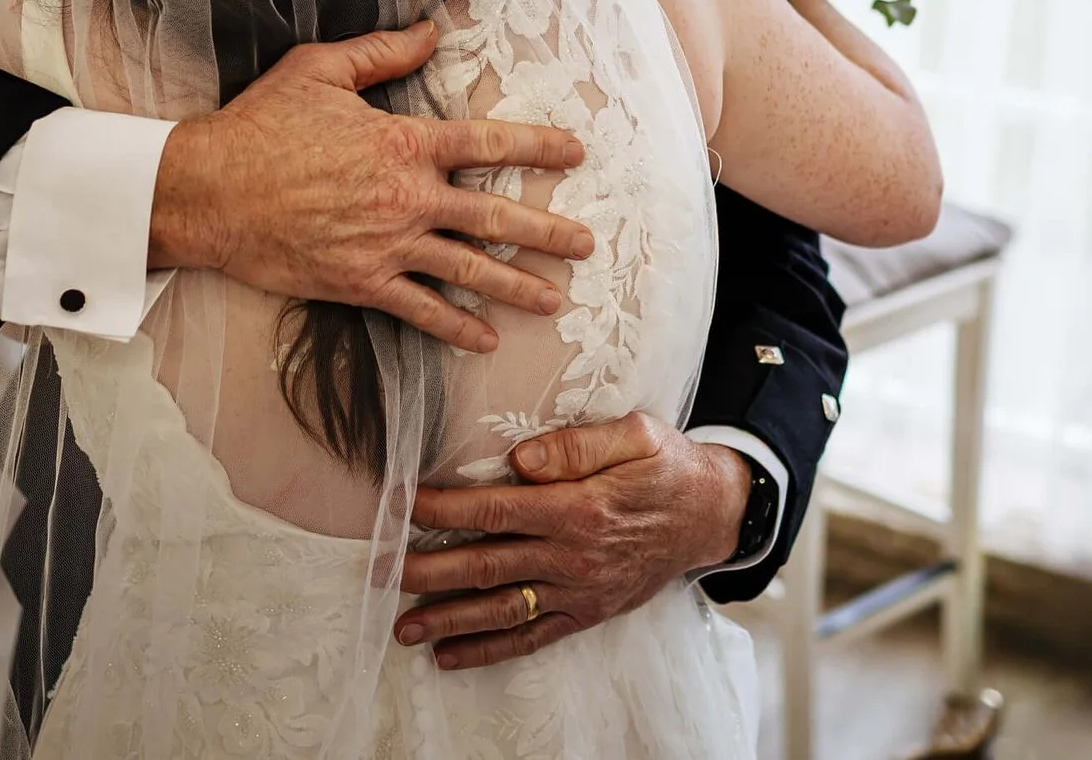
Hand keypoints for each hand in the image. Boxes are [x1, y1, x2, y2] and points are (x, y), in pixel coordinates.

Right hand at [150, 21, 590, 351]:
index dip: (538, 146)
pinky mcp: (360, 283)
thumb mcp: (319, 69)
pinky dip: (455, 327)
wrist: (208, 192)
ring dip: (518, 286)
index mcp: (403, 141)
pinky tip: (484, 338)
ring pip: (469, 270)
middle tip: (586, 243)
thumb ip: (382, 51)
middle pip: (495, 215)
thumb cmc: (259, 125)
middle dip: (547, 230)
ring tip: (555, 299)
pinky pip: (420, 310)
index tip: (576, 152)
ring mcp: (387, 245)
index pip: (488, 142)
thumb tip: (431, 31)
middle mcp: (406, 196)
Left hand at [396, 412, 748, 669]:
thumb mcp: (635, 435)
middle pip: (486, 565)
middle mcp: (572, 557)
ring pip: (501, 609)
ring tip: (401, 626)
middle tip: (378, 570)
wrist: (712, 516)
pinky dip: (488, 651)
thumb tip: (521, 457)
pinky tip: (449, 656)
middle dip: (427, 568)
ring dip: (448, 619)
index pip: (494, 509)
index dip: (443, 507)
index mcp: (578, 508)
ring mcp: (578, 592)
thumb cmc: (667, 466)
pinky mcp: (586, 613)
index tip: (400, 503)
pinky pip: (531, 637)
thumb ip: (576, 445)